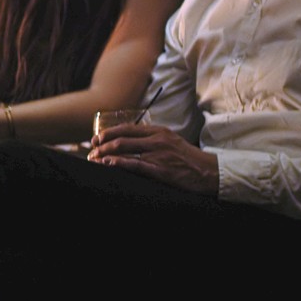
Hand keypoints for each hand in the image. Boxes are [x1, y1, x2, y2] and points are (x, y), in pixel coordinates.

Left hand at [89, 123, 218, 195]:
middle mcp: (157, 140)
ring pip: (124, 151)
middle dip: (102, 145)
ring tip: (95, 160)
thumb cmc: (188, 158)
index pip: (127, 128)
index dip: (108, 133)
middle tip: (91, 152)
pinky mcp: (161, 170)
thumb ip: (151, 138)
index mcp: (159, 131)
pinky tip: (108, 164)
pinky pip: (134, 165)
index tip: (96, 139)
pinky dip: (118, 163)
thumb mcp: (170, 141)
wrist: (209, 172)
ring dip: (105, 155)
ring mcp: (159, 155)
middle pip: (121, 139)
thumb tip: (128, 140)